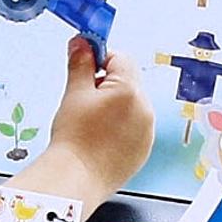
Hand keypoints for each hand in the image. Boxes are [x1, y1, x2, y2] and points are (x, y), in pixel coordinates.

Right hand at [8, 39, 153, 209]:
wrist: (75, 179)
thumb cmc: (74, 139)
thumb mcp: (74, 93)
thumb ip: (81, 63)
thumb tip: (82, 43)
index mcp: (130, 90)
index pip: (120, 57)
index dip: (100, 60)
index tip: (85, 68)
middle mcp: (145, 109)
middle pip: (128, 81)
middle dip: (106, 84)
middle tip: (84, 101)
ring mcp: (147, 131)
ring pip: (131, 105)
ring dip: (114, 106)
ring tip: (91, 123)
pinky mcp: (144, 148)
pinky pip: (134, 127)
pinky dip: (120, 127)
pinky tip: (100, 138)